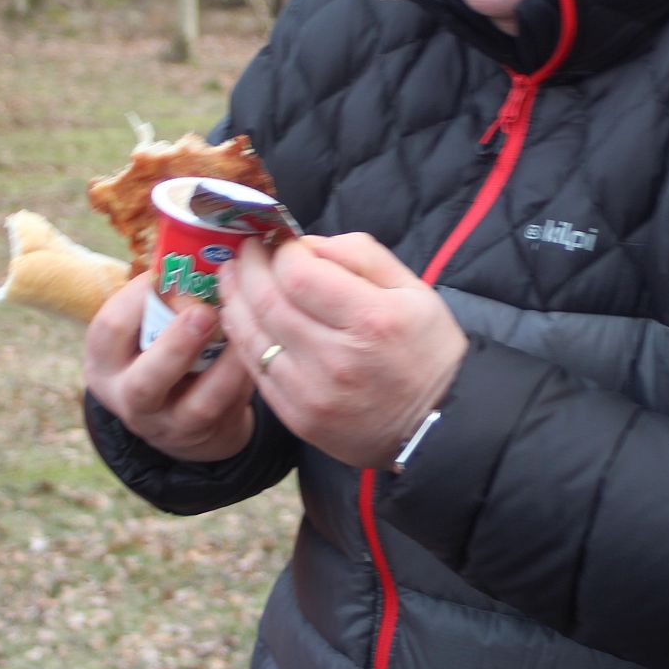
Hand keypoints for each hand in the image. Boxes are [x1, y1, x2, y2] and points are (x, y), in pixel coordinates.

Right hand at [83, 274, 256, 461]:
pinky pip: (232, 407)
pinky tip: (261, 345)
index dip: (139, 298)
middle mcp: (129, 397)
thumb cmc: (163, 348)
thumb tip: (202, 238)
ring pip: (198, 404)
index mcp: (106, 360)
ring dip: (227, 363)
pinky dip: (247, 374)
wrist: (180, 417)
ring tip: (245, 328)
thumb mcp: (146, 326)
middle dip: (177, 345)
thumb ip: (162, 295)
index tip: (172, 270)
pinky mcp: (206, 435)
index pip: (110, 329)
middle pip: (145, 381)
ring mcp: (169, 424)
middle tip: (204, 312)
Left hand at [217, 233, 467, 469]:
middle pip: (268, 301)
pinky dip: (242, 337)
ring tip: (233, 275)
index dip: (283, 251)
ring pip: (252, 336)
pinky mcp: (298, 417)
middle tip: (247, 249)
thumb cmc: (427, 351)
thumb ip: (362, 256)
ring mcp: (312, 392)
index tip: (284, 241)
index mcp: (370, 319)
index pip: (300, 275)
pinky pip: (256, 371)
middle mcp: (336, 358)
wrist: (435, 427)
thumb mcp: (414, 290)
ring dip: (235, 298)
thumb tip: (309, 244)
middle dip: (250, 266)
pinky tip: (241, 316)